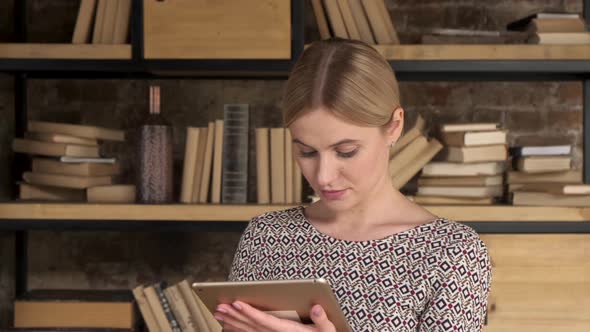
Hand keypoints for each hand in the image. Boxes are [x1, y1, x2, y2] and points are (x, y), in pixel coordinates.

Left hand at [214, 301, 336, 331]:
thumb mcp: (327, 331)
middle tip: (219, 307)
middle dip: (234, 316)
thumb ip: (322, 320)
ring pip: (247, 331)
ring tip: (218, 314)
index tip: (237, 303)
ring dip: (232, 322)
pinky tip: (227, 326)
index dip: (250, 312)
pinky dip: (238, 330)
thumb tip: (317, 307)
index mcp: (286, 331)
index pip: (264, 321)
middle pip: (251, 326)